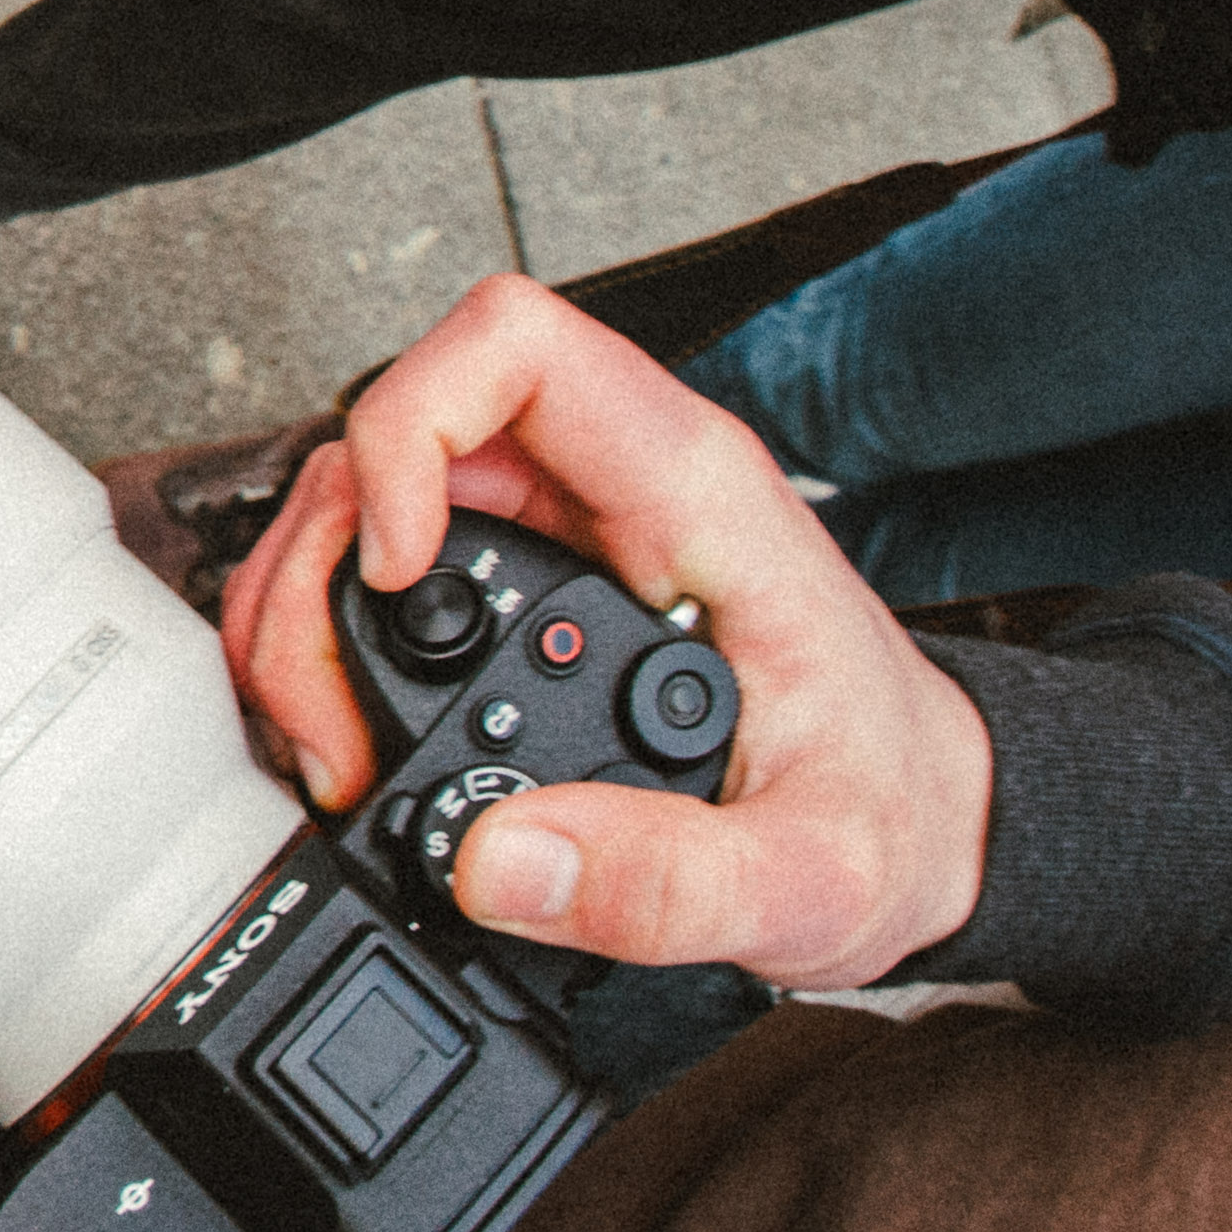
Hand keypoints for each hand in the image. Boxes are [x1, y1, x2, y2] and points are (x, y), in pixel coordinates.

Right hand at [220, 273, 992, 986]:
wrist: (923, 821)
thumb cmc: (888, 810)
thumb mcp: (813, 879)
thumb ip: (667, 883)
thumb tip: (494, 862)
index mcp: (693, 495)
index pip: (517, 348)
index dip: (414, 426)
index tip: (398, 570)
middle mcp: (611, 484)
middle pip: (392, 427)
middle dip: (322, 570)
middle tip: (335, 724)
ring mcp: (559, 523)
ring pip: (362, 489)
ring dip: (308, 610)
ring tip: (332, 744)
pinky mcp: (524, 578)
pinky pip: (381, 560)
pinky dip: (331, 642)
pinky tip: (349, 731)